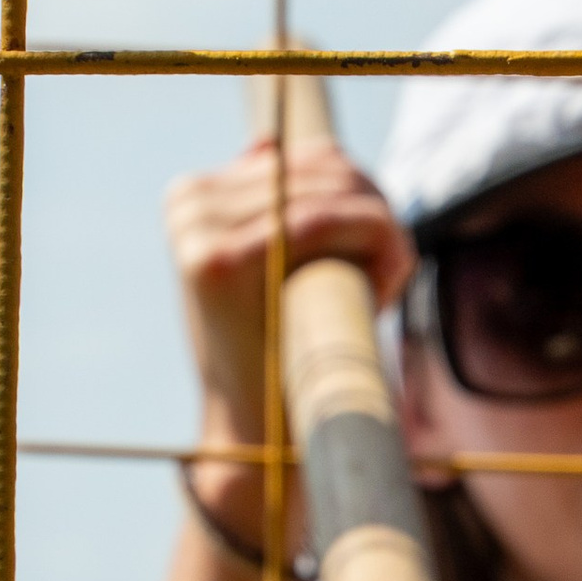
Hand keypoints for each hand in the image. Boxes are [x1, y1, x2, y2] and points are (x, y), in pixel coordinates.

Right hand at [164, 136, 414, 547]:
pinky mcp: (220, 259)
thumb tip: (266, 147)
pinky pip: (320, 219)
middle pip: (321, 165)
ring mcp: (196, 228)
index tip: (384, 242)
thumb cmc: (277, 355)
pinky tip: (390, 276)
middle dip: (375, 209)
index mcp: (191, 195)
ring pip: (331, 188)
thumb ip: (266, 209)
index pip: (302, 155)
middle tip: (394, 265)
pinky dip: (374, 238)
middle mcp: (186, 201)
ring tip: (390, 279)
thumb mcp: (265, 273)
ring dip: (383, 228)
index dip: (360, 190)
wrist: (257, 433)